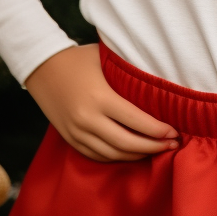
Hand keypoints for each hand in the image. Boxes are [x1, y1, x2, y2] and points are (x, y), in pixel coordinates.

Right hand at [24, 44, 178, 161]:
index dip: (159, 130)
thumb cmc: (79, 58)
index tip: (175, 132)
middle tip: (173, 145)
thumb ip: (128, 74)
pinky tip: (132, 152)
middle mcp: (88, 119)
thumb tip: (159, 84)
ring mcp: (77, 133)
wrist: (41, 66)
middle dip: (154, 147)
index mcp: (100, 98)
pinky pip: (97, 156)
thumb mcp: (105, 59)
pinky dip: (117, 157)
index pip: (136, 121)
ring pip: (113, 154)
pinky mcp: (70, 139)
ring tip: (157, 150)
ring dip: (137, 155)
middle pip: (127, 143)